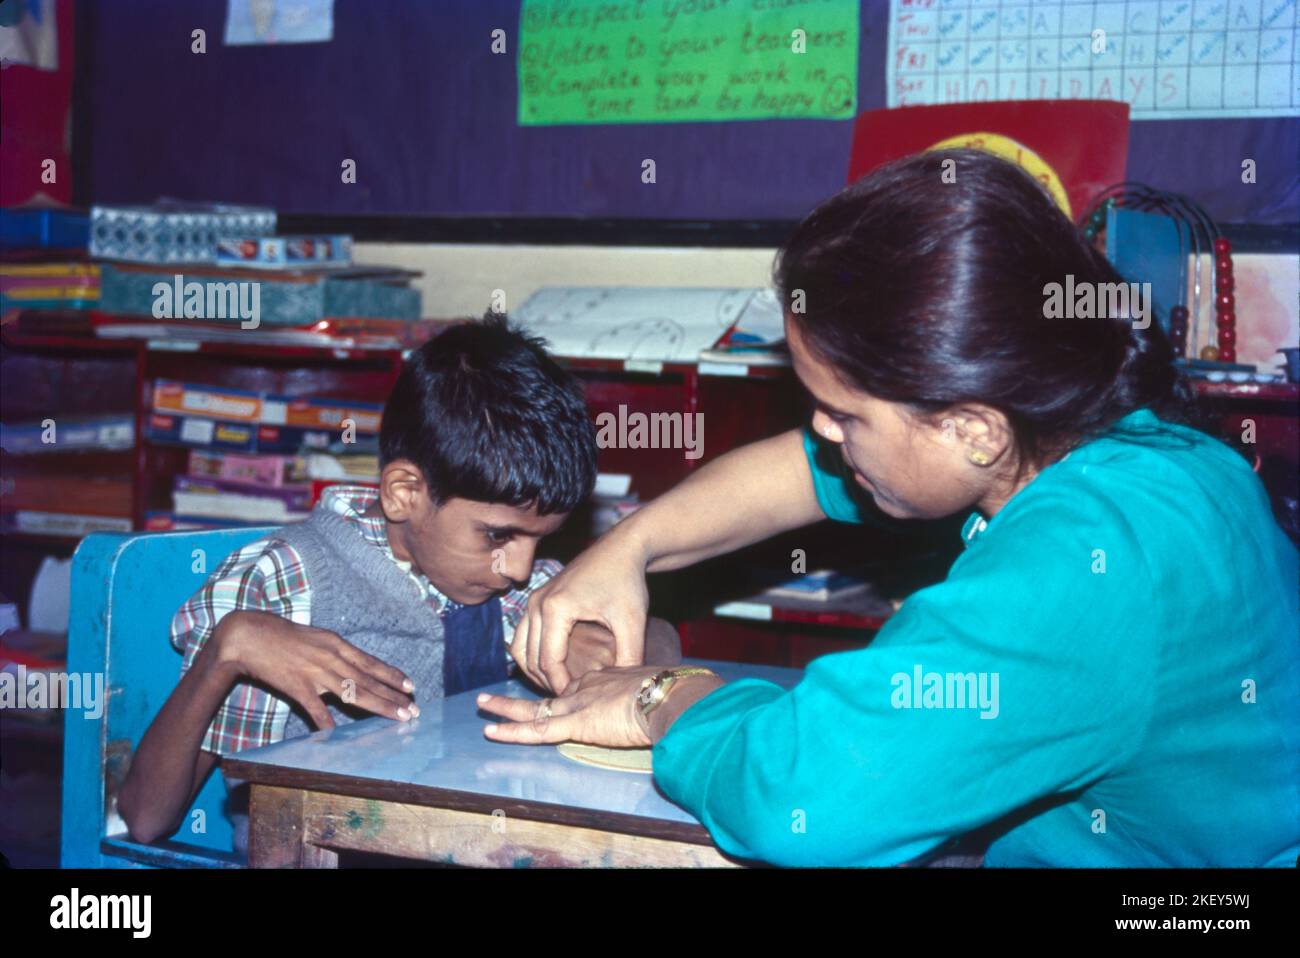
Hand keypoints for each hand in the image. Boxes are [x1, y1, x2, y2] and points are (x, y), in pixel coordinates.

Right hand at [214, 610, 415, 730]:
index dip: (393, 676)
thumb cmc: (283, 636)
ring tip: (398, 717)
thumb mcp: (317, 639)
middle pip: (369, 681)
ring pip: (354, 692)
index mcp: (337, 645)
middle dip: (394, 696)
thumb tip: (356, 666)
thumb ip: (336, 653)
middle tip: (413, 709)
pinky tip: (339, 734)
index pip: (371, 663)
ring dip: (378, 706)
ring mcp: (315, 672)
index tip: (411, 686)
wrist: (249, 635)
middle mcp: (332, 658)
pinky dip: (327, 722)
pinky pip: (316, 708)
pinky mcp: (297, 686)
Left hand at [478, 666, 661, 747]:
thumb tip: (658, 708)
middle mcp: (585, 688)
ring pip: (534, 710)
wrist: (668, 695)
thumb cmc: (669, 694)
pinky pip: (537, 730)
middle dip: (519, 697)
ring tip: (482, 705)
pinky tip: (492, 731)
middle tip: (492, 695)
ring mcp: (577, 704)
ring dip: (505, 709)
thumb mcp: (653, 692)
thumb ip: (644, 700)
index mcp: (603, 680)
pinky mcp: (575, 722)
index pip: (572, 687)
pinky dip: (513, 732)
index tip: (545, 690)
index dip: (556, 689)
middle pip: (546, 695)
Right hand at [512, 534, 650, 693]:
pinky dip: (533, 653)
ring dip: (535, 669)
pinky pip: (524, 635)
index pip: (548, 661)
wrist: (621, 548)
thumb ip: (629, 656)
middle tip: (568, 699)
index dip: (560, 686)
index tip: (576, 701)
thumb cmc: (627, 581)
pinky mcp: (537, 598)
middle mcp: (537, 603)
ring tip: (559, 685)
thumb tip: (626, 688)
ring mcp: (534, 599)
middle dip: (546, 682)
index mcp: (556, 608)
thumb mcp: (631, 621)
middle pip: (529, 658)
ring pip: (520, 647)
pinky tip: (557, 665)